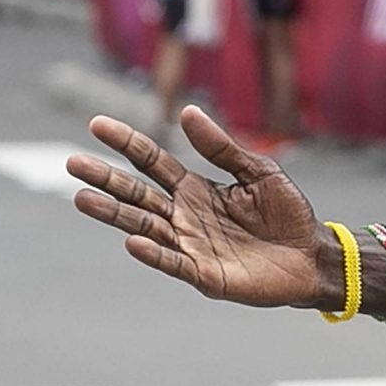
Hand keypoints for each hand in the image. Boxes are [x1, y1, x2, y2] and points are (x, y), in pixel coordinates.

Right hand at [68, 110, 327, 306]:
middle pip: (137, 194)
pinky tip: (131, 241)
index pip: (152, 162)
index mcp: (195, 189)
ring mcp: (191, 245)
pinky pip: (173, 262)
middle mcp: (185, 216)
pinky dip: (153, 253)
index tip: (96, 124)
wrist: (315, 257)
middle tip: (71, 163)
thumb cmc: (288, 215)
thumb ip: (222, 148)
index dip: (126, 143)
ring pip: (144, 227)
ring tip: (82, 199)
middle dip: (105, 179)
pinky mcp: (205, 274)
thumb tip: (187, 111)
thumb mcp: (259, 172)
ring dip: (114, 214)